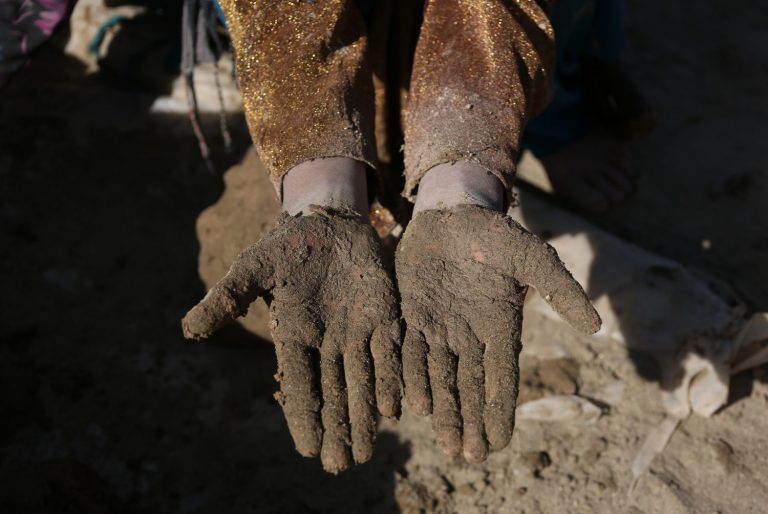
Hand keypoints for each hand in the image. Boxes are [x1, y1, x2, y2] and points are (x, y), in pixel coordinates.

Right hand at [183, 206, 401, 472]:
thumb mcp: (253, 267)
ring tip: (366, 453)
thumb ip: (227, 298)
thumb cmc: (285, 246)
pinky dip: (391, 378)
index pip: (299, 383)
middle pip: (333, 392)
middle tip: (340, 465)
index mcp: (295, 334)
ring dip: (364, 416)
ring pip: (362, 381)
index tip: (308, 450)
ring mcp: (357, 331)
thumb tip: (188, 330)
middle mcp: (326, 342)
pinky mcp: (383, 316)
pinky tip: (394, 409)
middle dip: (337, 428)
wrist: (327, 223)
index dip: (303, 416)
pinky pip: (388, 352)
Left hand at [396, 205, 599, 462]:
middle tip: (467, 456)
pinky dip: (407, 377)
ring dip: (440, 410)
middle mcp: (468, 336)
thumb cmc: (496, 235)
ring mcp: (437, 328)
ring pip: (438, 376)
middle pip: (468, 386)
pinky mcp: (410, 315)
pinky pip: (407, 351)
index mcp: (499, 327)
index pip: (501, 377)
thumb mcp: (533, 258)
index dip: (500, 410)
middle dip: (468, 421)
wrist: (453, 213)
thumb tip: (595, 327)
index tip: (499, 443)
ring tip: (442, 443)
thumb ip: (559, 290)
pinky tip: (406, 405)